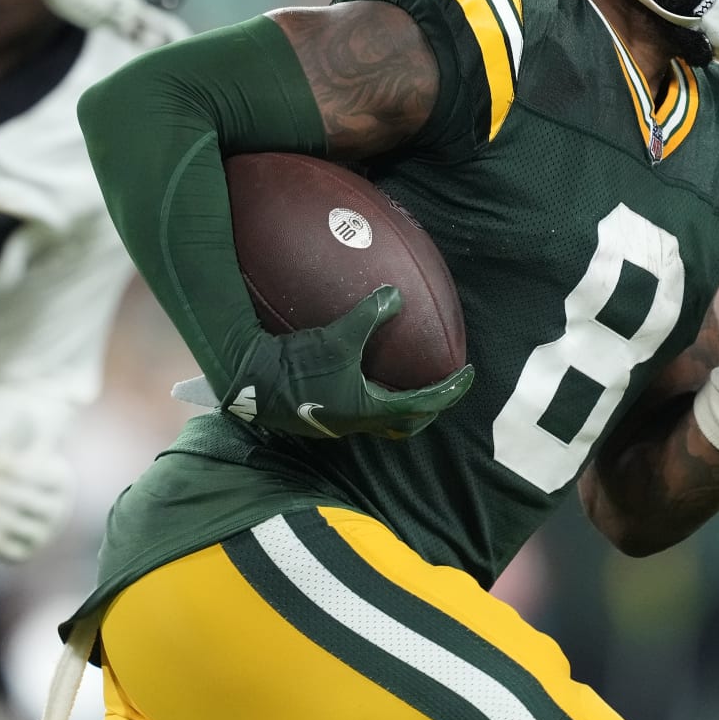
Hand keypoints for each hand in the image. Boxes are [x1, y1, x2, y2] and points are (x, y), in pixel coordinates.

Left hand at [0, 438, 74, 562]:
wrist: (0, 493)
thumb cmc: (12, 462)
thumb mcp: (21, 442)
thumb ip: (26, 430)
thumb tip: (41, 408)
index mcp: (62, 480)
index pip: (41, 476)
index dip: (14, 467)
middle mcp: (58, 511)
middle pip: (26, 501)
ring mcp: (41, 534)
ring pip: (12, 524)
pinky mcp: (20, 552)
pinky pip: (1, 546)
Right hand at [213, 285, 473, 439]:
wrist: (250, 382)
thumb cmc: (296, 365)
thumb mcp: (337, 337)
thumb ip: (370, 315)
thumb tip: (396, 295)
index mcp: (370, 409)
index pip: (426, 404)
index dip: (452, 390)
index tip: (468, 374)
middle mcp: (358, 422)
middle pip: (406, 424)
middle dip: (428, 407)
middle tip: (440, 385)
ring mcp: (338, 422)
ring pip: (381, 420)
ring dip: (398, 404)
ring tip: (404, 381)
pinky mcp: (321, 415)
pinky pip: (359, 409)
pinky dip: (372, 395)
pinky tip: (360, 373)